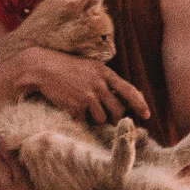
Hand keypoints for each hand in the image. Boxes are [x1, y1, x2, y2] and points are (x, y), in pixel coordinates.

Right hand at [7, 48, 149, 128]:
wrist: (42, 67)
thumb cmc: (68, 68)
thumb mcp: (91, 67)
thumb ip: (107, 80)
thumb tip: (126, 96)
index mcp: (105, 72)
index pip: (129, 90)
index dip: (140, 104)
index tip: (147, 115)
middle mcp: (99, 84)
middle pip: (117, 111)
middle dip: (114, 118)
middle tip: (107, 117)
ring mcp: (87, 96)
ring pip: (101, 119)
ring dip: (94, 118)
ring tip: (83, 106)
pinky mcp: (75, 106)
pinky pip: (84, 121)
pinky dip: (78, 119)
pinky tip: (70, 107)